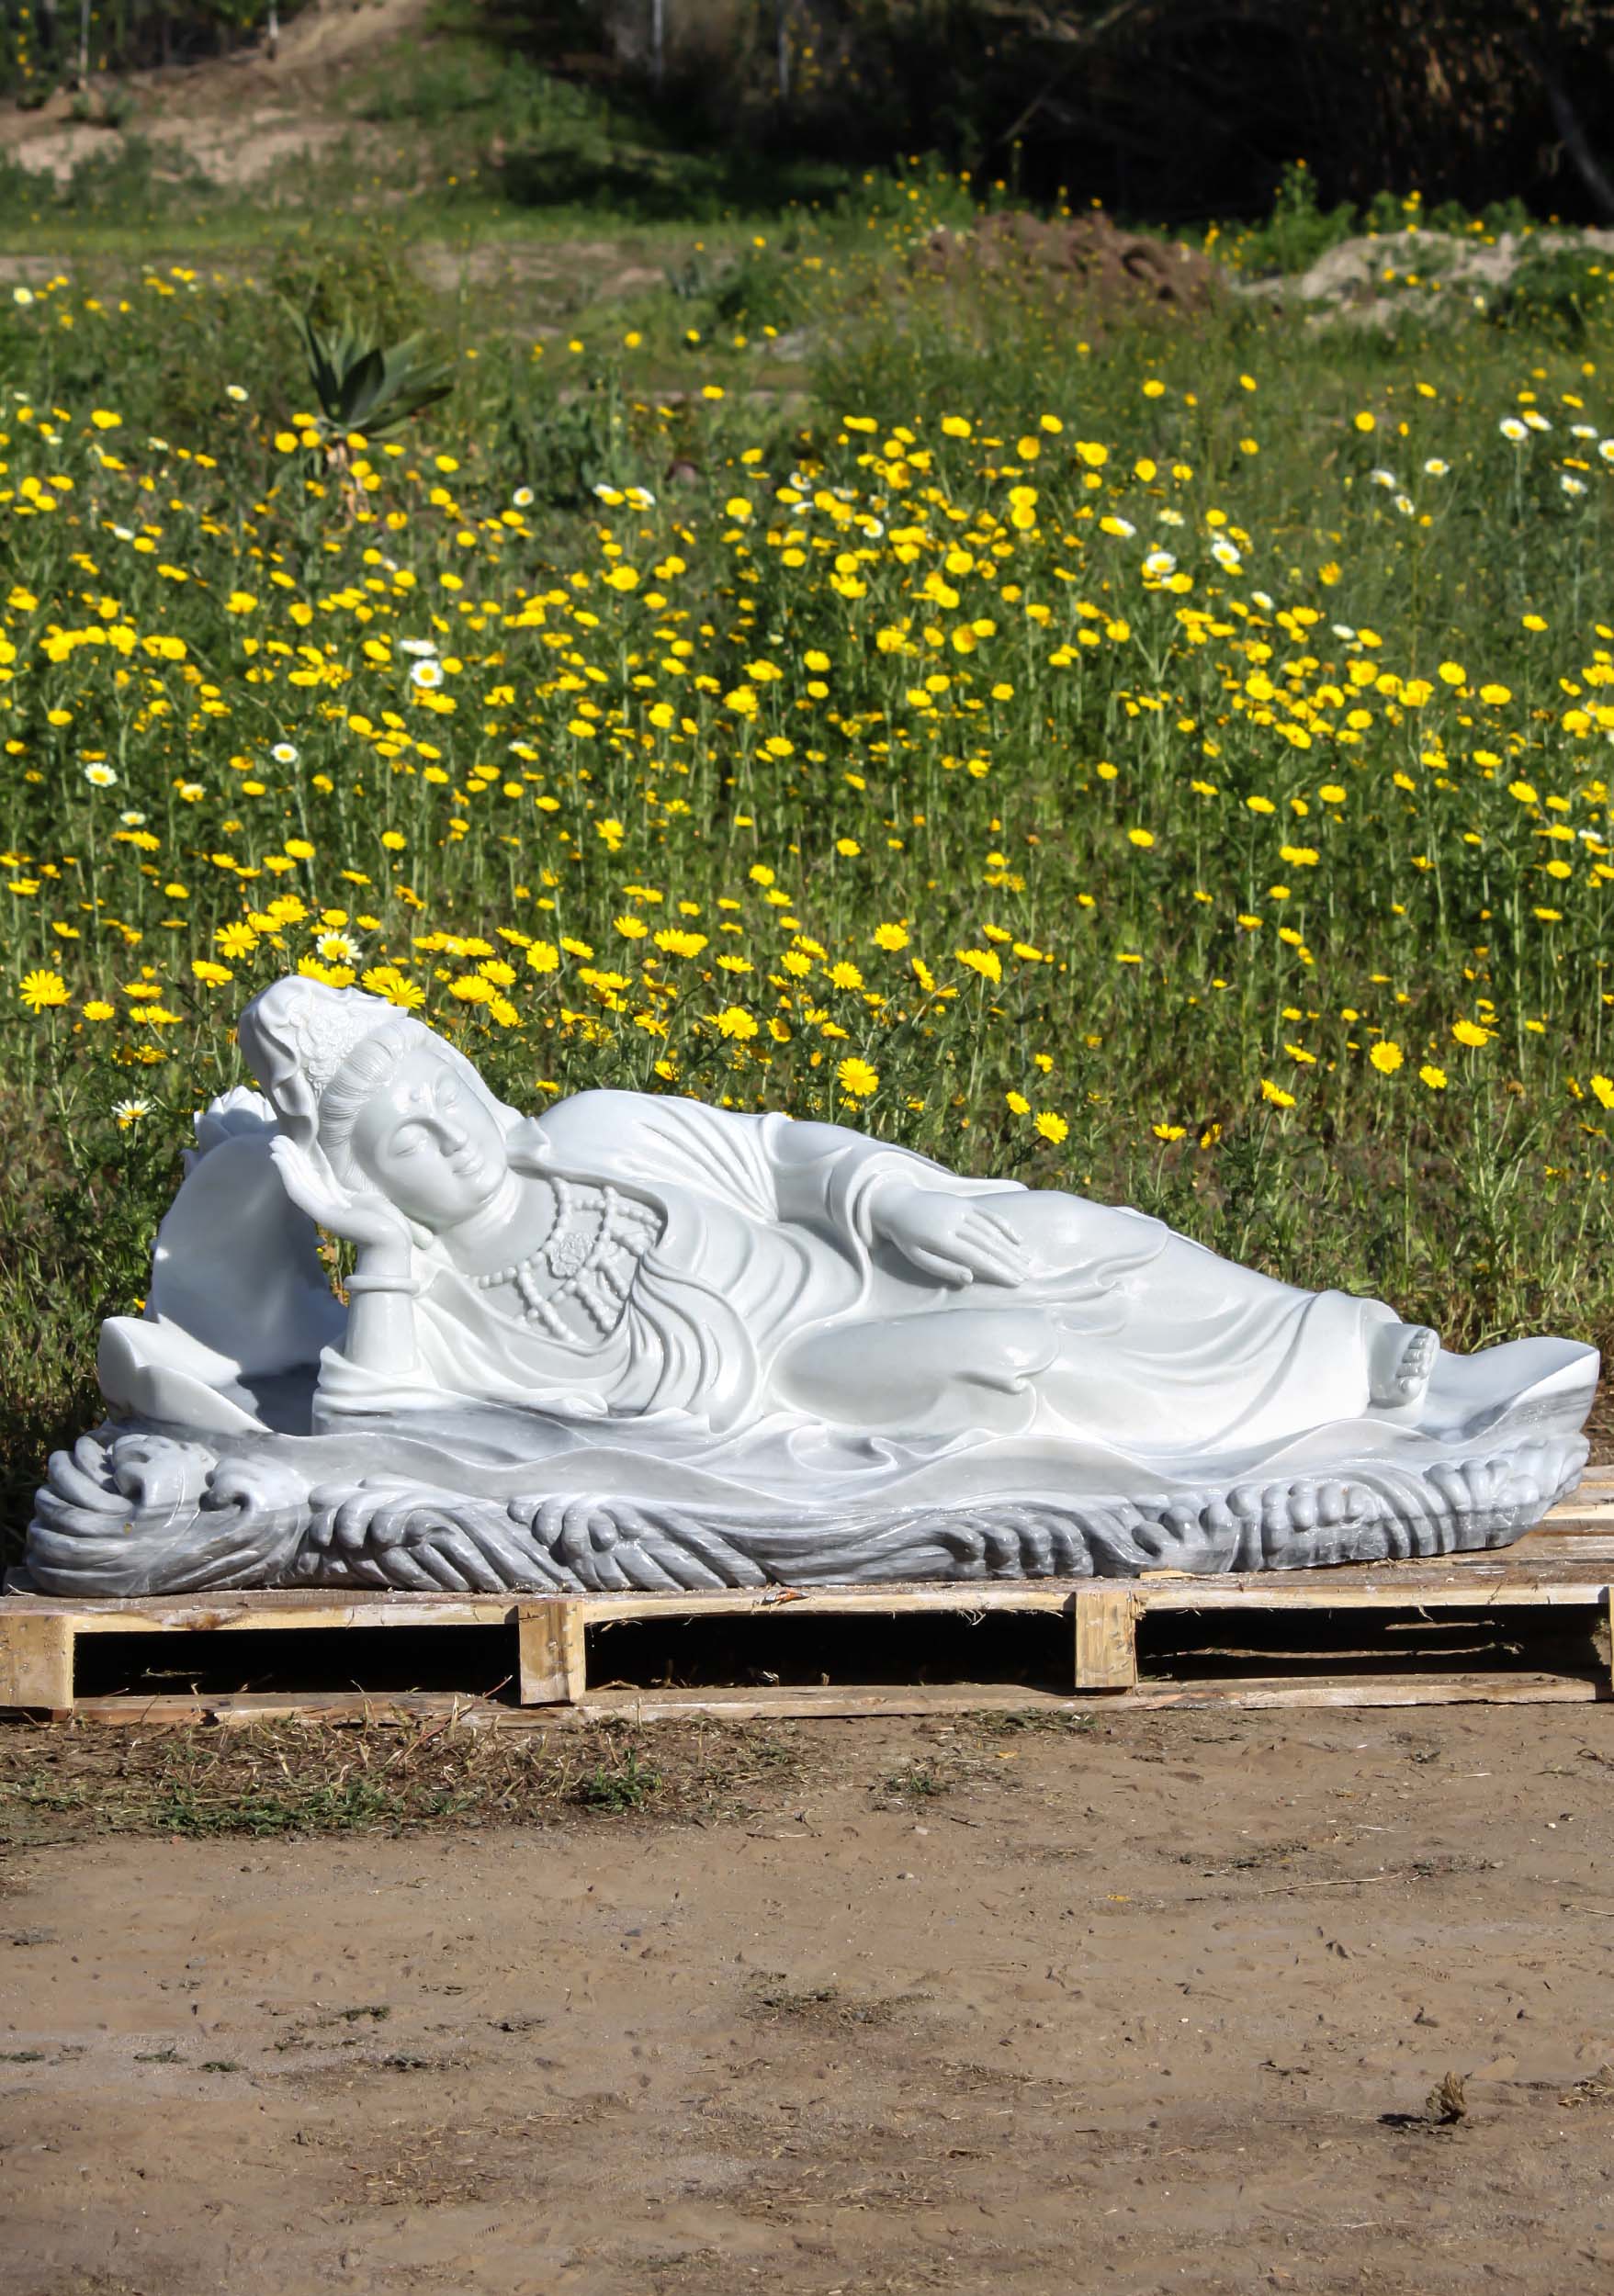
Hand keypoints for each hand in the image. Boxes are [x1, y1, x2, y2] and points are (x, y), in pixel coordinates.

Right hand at [269, 1135, 411, 1264]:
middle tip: (276, 1138)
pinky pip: (298, 1190)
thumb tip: (349, 1189)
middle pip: (305, 1174)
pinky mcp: (319, 1212)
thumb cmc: (385, 1221)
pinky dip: (287, 1173)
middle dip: (292, 1156)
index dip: (306, 1157)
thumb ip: (352, 1192)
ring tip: (274, 1143)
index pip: (318, 1173)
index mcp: (337, 1198)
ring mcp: (321, 1207)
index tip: (296, 1141)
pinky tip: (279, 1159)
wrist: (390, 1239)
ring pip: (298, 1180)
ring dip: (286, 1161)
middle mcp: (325, 1202)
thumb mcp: (367, 1199)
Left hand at [871, 1179, 1031, 1288]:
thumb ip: (942, 1268)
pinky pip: (989, 1214)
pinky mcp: (964, 1202)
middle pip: (989, 1244)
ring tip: (1027, 1262)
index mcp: (941, 1239)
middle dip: (1010, 1261)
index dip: (998, 1270)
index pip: (977, 1257)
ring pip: (992, 1230)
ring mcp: (961, 1209)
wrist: (897, 1203)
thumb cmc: (906, 1238)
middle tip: (1027, 1275)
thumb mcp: (917, 1257)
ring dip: (1011, 1247)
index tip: (1015, 1281)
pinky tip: (1018, 1239)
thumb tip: (969, 1279)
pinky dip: (1004, 1226)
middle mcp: (954, 1221)